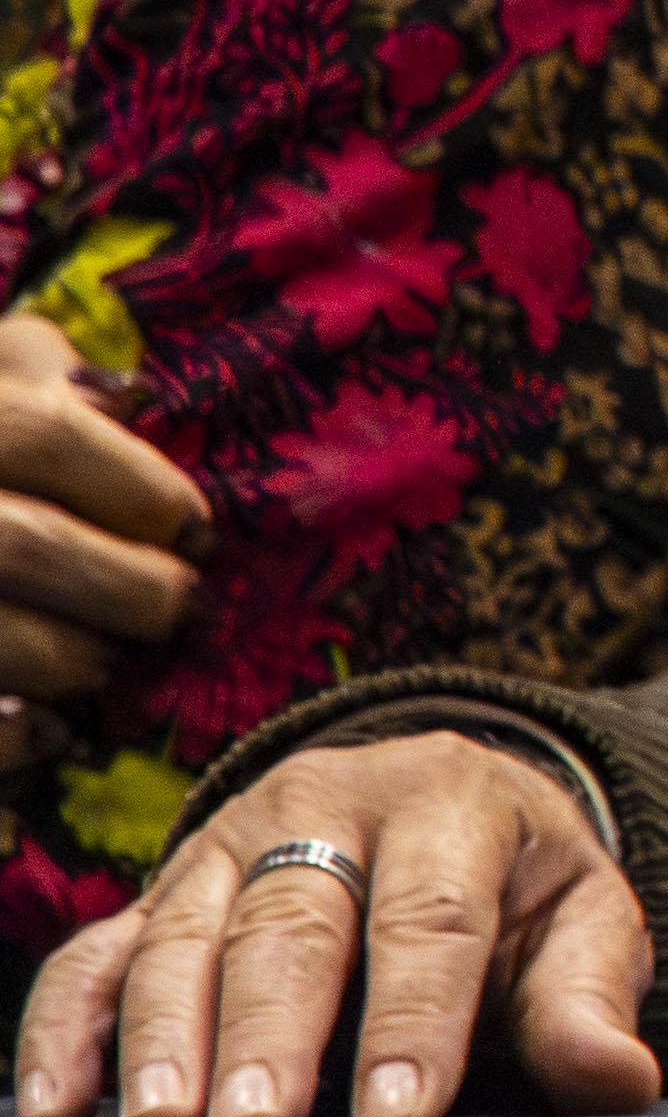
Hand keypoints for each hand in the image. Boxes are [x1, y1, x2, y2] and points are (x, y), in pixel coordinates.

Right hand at [0, 312, 203, 776]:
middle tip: (184, 612)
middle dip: (126, 588)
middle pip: (20, 544)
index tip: (200, 533)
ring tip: (111, 665)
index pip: (41, 435)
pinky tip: (55, 733)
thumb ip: (49, 377)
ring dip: (70, 660)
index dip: (138, 487)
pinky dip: (12, 739)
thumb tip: (125, 397)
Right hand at [10, 732, 657, 1116]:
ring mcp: (228, 844)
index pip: (432, 919)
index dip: (414, 1021)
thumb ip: (588, 1000)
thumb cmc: (518, 890)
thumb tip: (617, 1082)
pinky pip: (96, 955)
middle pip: (293, 923)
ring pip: (187, 936)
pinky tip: (56, 1100)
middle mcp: (328, 806)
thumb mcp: (580, 923)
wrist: (447, 813)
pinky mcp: (158, 891)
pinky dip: (69, 1025)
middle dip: (272, 1031)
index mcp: (450, 802)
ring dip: (167, 1034)